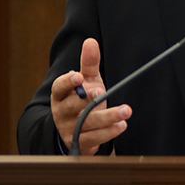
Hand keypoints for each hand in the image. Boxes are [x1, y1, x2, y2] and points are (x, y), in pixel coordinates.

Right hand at [50, 38, 131, 154]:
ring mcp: (68, 129)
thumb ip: (88, 63)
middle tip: (101, 93)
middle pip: (71, 106)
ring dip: (107, 117)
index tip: (78, 77)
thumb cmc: (82, 99)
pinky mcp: (78, 143)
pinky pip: (93, 139)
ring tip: (125, 111)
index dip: (67, 82)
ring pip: (86, 124)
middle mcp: (61, 112)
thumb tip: (91, 41)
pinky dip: (108, 132)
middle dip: (86, 100)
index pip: (59, 87)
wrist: (76, 130)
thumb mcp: (87, 81)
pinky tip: (121, 125)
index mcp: (60, 95)